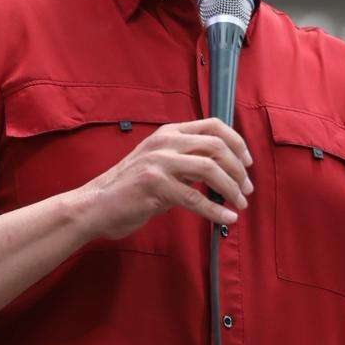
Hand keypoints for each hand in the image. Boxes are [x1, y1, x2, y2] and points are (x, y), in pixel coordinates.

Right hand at [82, 118, 253, 239]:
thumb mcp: (160, 164)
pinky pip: (195, 198)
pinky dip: (215, 210)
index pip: (213, 125)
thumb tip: (224, 171)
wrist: (96, 204)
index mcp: (169, 132)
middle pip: (216, 145)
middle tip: (247, 189)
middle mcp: (165, 141)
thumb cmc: (131, 188)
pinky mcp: (155, 185)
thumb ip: (187, 162)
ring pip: (210, 168)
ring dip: (231, 188)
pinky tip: (226, 219)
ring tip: (240, 204)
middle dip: (239, 169)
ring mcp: (159, 162)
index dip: (237, 142)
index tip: (248, 162)